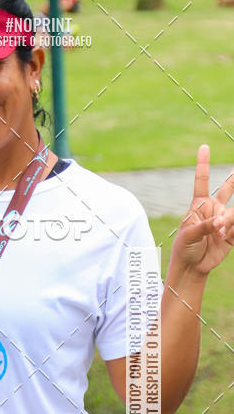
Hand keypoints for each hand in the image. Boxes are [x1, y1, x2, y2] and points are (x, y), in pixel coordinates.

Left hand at [171, 146, 233, 277]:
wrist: (192, 266)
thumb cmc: (185, 248)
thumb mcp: (189, 235)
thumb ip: (205, 226)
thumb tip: (221, 221)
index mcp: (199, 205)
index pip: (202, 181)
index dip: (203, 164)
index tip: (204, 147)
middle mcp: (213, 209)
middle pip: (228, 188)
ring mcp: (224, 220)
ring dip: (227, 222)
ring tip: (217, 234)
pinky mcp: (232, 233)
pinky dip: (232, 230)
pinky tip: (223, 237)